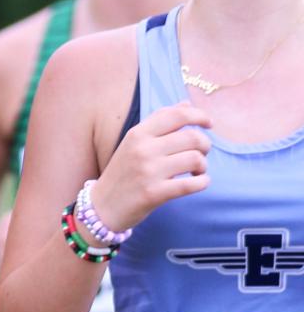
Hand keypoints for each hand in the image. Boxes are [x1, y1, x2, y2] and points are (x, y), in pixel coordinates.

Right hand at [92, 101, 211, 232]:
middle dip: (205, 145)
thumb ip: (159, 122)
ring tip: (198, 171)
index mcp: (138, 133)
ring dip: (203, 165)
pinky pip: (191, 184)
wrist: (102, 207)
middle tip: (202, 154)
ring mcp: (148, 172)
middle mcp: (143, 149)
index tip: (209, 124)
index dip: (200, 116)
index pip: (177, 115)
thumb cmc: (123, 174)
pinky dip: (203, 182)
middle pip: (192, 137)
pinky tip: (200, 183)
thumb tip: (186, 104)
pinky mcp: (153, 194)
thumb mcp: (134, 143)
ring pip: (194, 159)